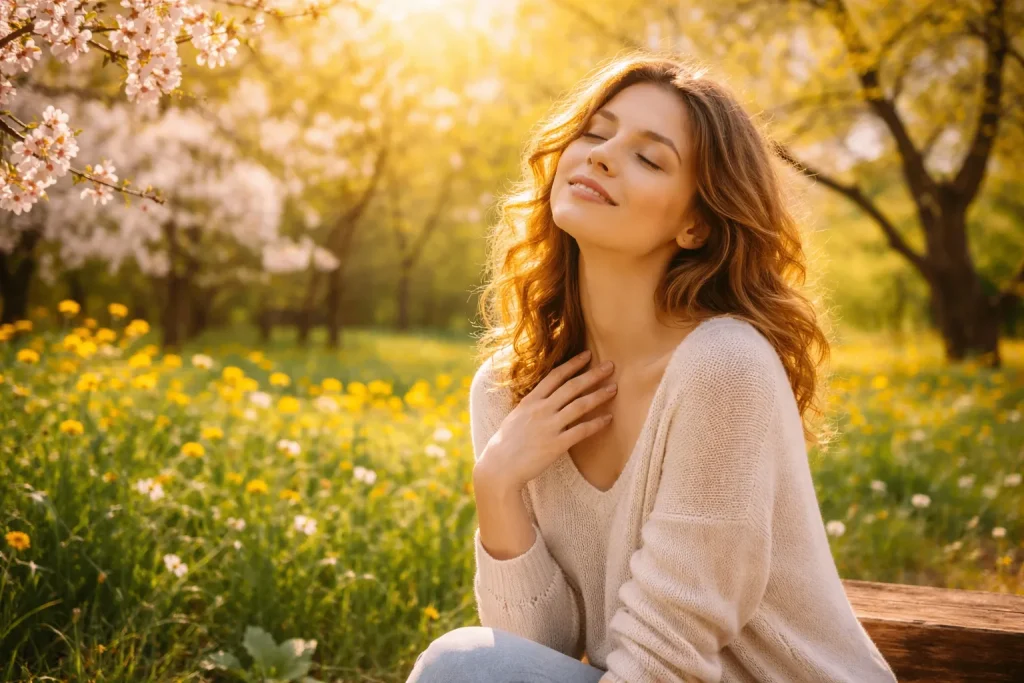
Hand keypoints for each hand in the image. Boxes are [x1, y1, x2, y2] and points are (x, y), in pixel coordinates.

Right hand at [474, 349, 616, 491]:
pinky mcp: (556, 445)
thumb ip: (531, 405)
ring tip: (614, 389)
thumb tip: (544, 397)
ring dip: (599, 395)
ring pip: (579, 405)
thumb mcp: (516, 416)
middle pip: (572, 387)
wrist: (499, 467)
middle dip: (593, 375)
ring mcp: (549, 426)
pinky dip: (596, 424)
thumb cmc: (506, 443)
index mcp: (530, 401)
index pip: (555, 376)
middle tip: (610, 366)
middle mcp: (541, 409)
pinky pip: (581, 431)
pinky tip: (608, 419)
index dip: (573, 364)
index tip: (587, 355)